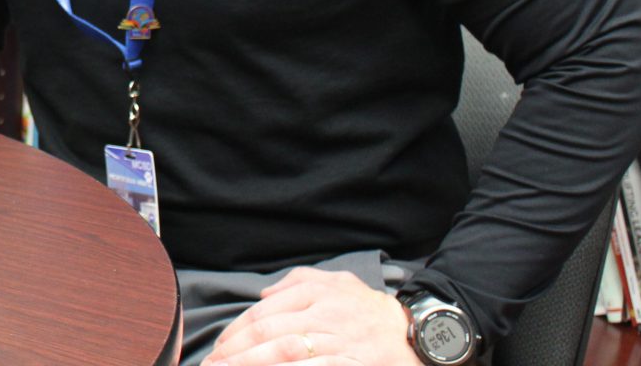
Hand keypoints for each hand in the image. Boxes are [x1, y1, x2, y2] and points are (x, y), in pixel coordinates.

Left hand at [205, 267, 418, 365]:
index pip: (265, 313)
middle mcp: (326, 316)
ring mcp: (341, 344)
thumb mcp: (339, 283)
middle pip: (270, 334)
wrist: (421, 334)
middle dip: (236, 353)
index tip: (218, 350)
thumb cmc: (372, 311)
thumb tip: (262, 295)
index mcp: (318, 295)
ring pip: (287, 353)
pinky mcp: (355, 365)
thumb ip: (298, 282)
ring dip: (253, 365)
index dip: (236, 334)